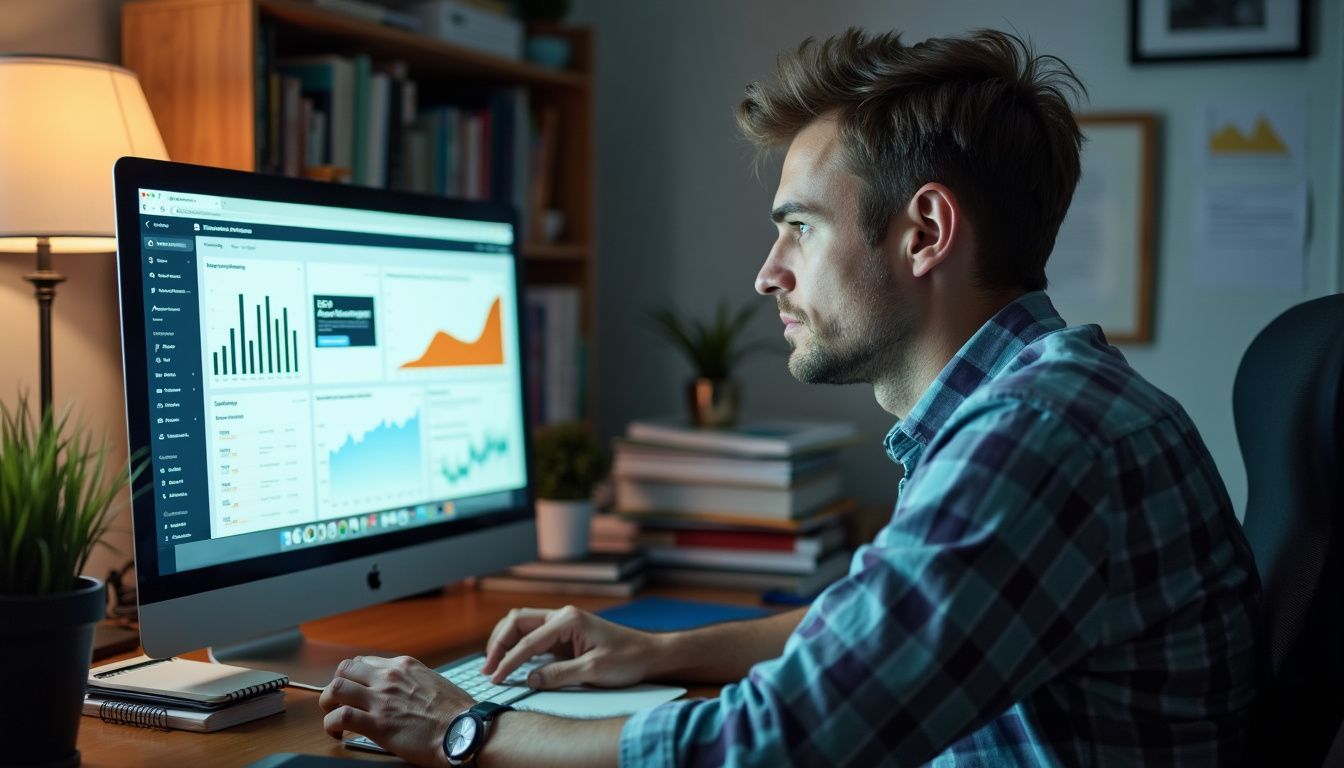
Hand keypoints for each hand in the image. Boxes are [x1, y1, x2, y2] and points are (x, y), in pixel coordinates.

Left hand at [319, 655, 470, 766]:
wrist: (464, 730)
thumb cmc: (456, 712)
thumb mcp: (434, 681)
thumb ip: (414, 680)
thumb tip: (404, 689)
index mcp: (404, 666)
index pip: (366, 662)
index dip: (355, 677)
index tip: (355, 689)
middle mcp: (389, 678)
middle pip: (345, 669)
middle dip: (337, 685)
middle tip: (339, 701)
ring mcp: (381, 700)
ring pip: (335, 688)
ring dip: (328, 702)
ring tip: (332, 715)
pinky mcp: (377, 724)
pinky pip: (339, 718)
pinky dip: (331, 725)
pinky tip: (336, 733)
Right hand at [482, 605, 659, 689]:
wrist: (649, 654)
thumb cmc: (627, 658)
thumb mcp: (593, 671)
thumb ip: (559, 674)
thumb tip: (529, 679)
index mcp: (568, 620)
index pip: (528, 640)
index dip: (508, 661)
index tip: (496, 678)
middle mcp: (562, 616)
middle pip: (517, 622)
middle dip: (499, 643)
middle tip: (488, 668)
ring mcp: (563, 624)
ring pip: (523, 626)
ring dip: (506, 642)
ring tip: (493, 664)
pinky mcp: (565, 636)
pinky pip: (534, 637)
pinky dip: (519, 647)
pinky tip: (512, 662)